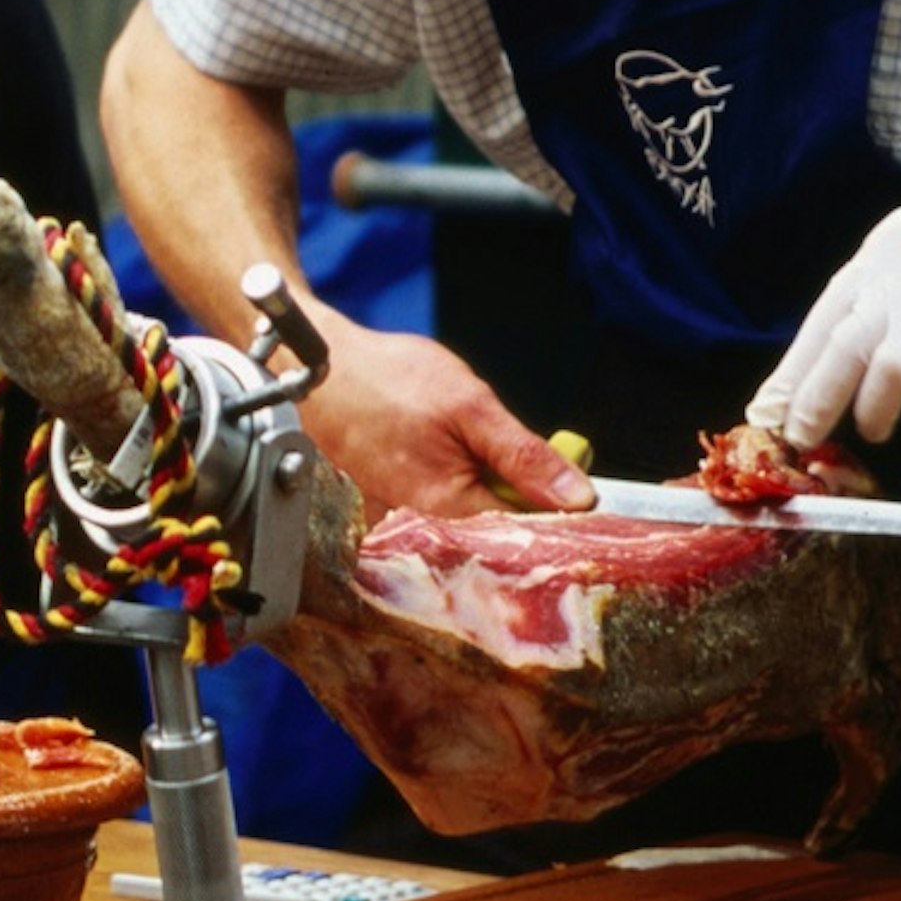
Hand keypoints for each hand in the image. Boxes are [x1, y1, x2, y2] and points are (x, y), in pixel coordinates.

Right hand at [298, 314, 595, 521]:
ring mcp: (403, 521)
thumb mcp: (470, 406)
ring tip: (463, 443)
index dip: (558, 511)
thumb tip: (578, 498)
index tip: (575, 490)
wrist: (323, 368)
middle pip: (498, 529)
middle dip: (523, 497)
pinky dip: (457, 481)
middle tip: (514, 451)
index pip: (526, 533)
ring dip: (488, 486)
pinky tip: (442, 449)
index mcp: (448, 509)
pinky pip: (441, 506)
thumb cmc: (388, 379)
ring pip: (472, 515)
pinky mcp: (390, 507)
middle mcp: (424, 529)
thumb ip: (523, 456)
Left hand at [753, 207, 900, 448]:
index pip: (824, 319)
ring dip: (873, 410)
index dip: (794, 372)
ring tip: (874, 429)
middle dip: (816, 399)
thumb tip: (807, 387)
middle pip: (844, 344)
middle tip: (801, 437)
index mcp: (881, 253)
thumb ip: (870, 317)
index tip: (769, 413)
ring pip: (886, 368)